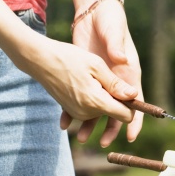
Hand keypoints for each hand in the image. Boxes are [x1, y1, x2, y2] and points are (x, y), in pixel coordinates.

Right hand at [13, 29, 136, 147]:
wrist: (40, 60)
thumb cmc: (70, 58)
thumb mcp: (97, 66)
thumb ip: (116, 84)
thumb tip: (134, 96)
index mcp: (97, 103)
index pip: (126, 117)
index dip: (131, 105)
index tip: (127, 89)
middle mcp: (87, 113)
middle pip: (114, 113)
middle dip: (116, 99)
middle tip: (105, 77)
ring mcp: (77, 113)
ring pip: (102, 111)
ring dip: (103, 98)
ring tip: (92, 77)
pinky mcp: (71, 110)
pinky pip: (88, 109)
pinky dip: (91, 99)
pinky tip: (84, 83)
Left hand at [67, 0, 143, 144]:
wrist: (93, 14)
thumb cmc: (110, 22)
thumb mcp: (114, 35)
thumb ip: (117, 48)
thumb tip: (122, 61)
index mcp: (129, 72)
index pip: (135, 101)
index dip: (135, 119)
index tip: (131, 136)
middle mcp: (116, 80)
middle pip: (116, 110)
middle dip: (110, 127)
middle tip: (103, 142)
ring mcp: (100, 80)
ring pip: (97, 108)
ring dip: (90, 123)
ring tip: (80, 137)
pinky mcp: (86, 78)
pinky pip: (80, 99)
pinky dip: (73, 111)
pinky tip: (65, 122)